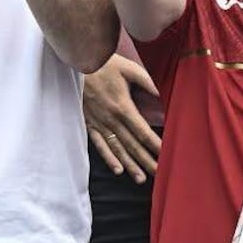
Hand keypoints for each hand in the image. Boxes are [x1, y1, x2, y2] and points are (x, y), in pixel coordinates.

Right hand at [84, 54, 161, 182]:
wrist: (75, 65)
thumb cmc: (103, 64)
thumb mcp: (129, 68)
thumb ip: (147, 82)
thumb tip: (161, 95)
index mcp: (123, 107)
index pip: (143, 132)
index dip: (155, 145)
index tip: (167, 156)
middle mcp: (111, 119)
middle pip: (132, 145)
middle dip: (147, 160)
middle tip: (160, 174)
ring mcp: (99, 123)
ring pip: (117, 148)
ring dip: (130, 164)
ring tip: (141, 178)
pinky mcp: (89, 123)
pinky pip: (99, 144)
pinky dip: (108, 158)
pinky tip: (117, 169)